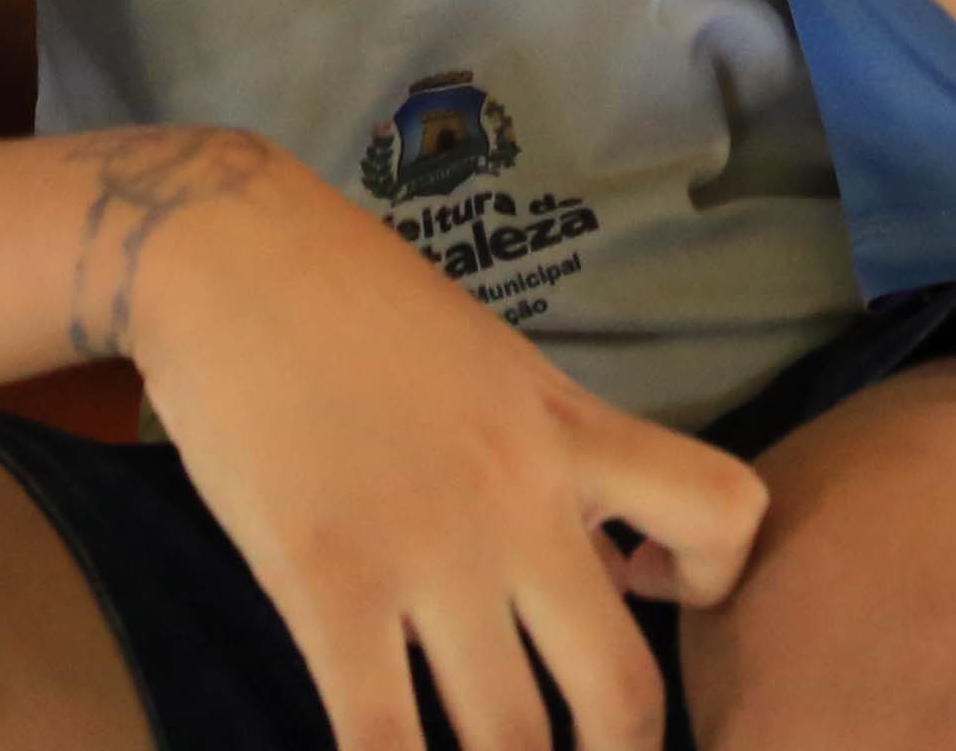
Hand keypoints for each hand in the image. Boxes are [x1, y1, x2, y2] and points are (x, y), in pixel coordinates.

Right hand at [120, 136, 762, 750]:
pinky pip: (382, 742)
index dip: (714, 578)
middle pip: (622, 692)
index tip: (646, 592)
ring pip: (509, 742)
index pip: (725, 512)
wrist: (231, 253)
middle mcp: (523, 500)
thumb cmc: (358, 305)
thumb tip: (602, 560)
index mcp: (572, 431)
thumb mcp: (497, 365)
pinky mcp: (326, 585)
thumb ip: (555, 459)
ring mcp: (428, 551)